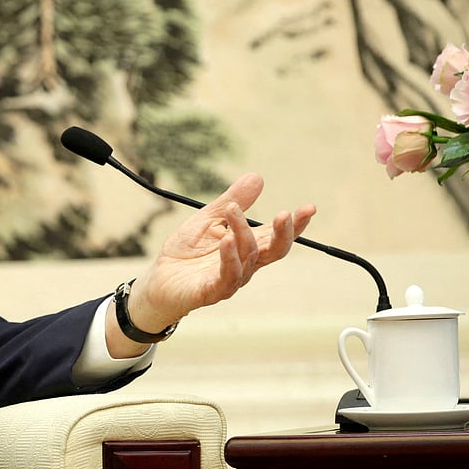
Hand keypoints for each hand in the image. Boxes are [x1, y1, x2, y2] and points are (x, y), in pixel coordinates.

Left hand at [117, 173, 315, 347]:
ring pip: (248, 257)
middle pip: (274, 251)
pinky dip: (228, 258)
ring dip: (243, 233)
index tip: (310, 208)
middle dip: (284, 233)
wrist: (158, 280)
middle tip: (286, 214)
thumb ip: (231, 201)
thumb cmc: (185, 252)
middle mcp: (245, 264)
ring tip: (232, 211)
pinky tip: (225, 240)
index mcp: (247, 246)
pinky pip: (226, 277)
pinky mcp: (211, 291)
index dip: (295, 224)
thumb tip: (257, 177)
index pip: (276, 235)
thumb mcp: (207, 219)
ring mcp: (230, 279)